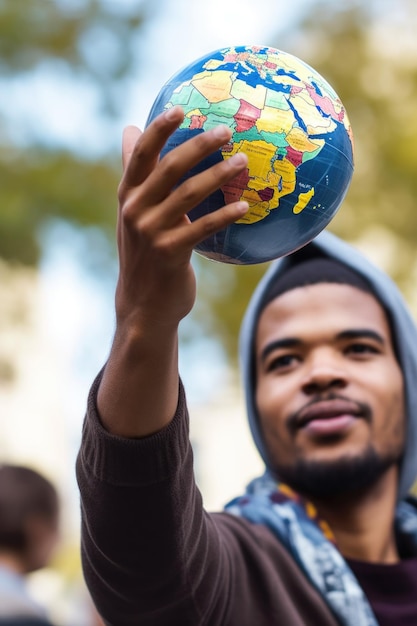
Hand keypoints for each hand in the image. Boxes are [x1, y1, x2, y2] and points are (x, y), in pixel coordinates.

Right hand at [115, 105, 248, 329]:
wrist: (143, 304)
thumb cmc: (145, 253)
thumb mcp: (133, 213)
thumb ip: (136, 175)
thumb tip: (129, 129)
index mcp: (128, 196)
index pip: (140, 155)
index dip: (158, 130)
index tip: (179, 108)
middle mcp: (135, 210)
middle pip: (169, 168)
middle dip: (199, 146)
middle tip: (226, 130)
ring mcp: (151, 232)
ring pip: (189, 193)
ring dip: (219, 174)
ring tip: (243, 161)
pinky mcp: (171, 253)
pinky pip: (203, 227)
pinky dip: (225, 215)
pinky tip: (245, 206)